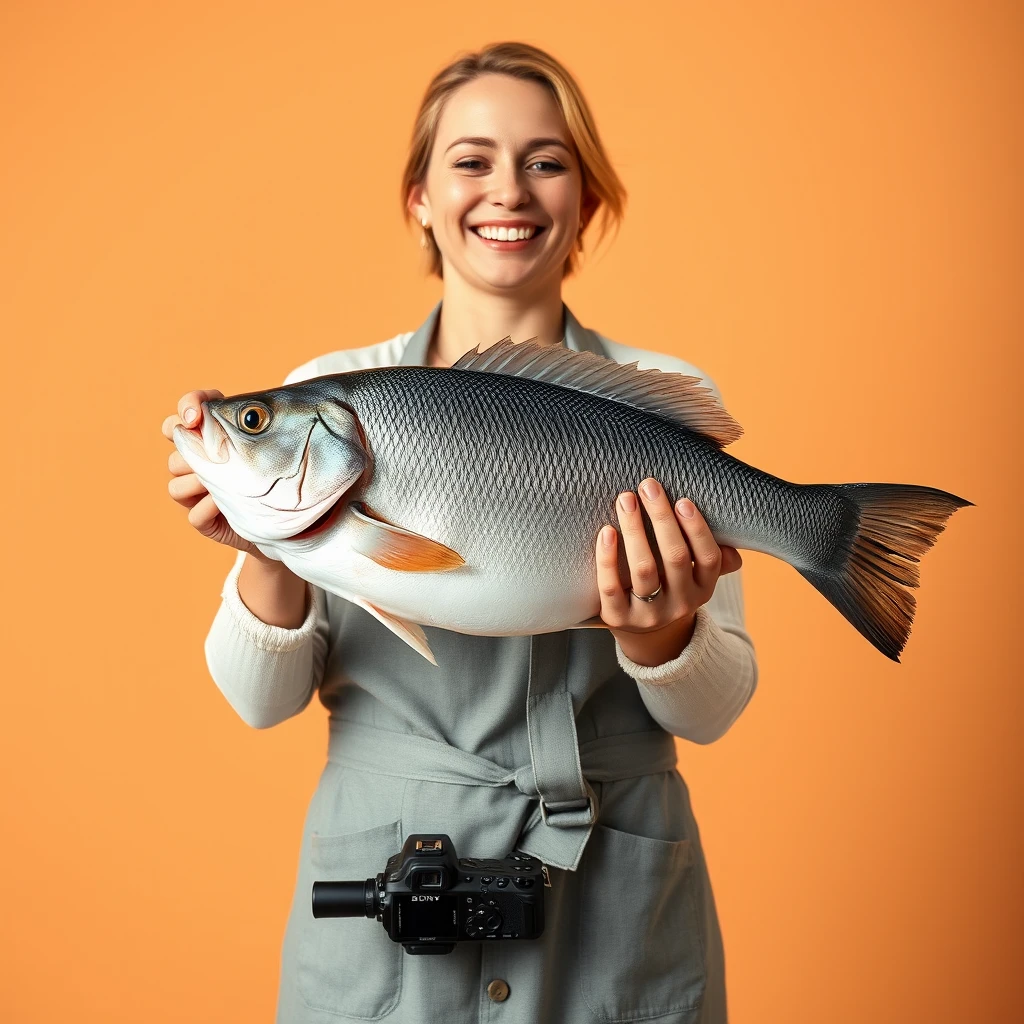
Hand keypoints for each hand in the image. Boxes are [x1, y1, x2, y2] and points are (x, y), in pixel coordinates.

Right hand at [162, 389, 270, 560]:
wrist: (286, 517)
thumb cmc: (276, 472)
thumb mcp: (272, 446)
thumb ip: (263, 427)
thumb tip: (263, 410)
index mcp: (207, 442)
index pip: (181, 417)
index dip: (185, 409)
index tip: (195, 416)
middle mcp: (195, 466)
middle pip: (175, 455)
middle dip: (193, 456)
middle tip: (217, 456)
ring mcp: (196, 495)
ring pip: (176, 487)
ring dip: (198, 484)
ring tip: (227, 484)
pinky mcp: (204, 521)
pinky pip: (194, 515)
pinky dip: (207, 510)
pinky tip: (226, 505)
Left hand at [595, 477, 741, 667]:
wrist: (642, 630)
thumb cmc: (669, 585)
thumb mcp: (694, 577)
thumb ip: (712, 559)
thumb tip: (734, 546)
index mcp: (703, 589)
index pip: (708, 558)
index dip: (697, 529)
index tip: (682, 500)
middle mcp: (679, 604)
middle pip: (675, 557)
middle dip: (662, 518)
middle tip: (648, 486)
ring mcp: (648, 614)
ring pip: (643, 569)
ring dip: (635, 529)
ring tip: (626, 500)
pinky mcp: (617, 617)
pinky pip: (611, 586)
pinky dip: (608, 557)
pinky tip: (606, 531)